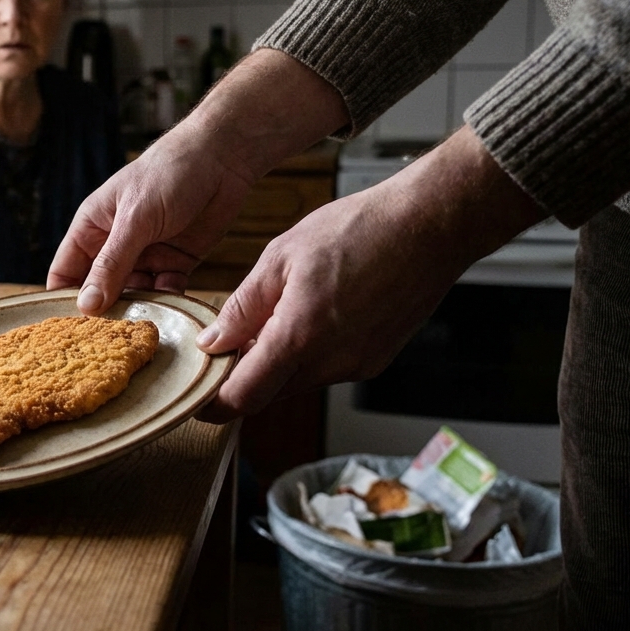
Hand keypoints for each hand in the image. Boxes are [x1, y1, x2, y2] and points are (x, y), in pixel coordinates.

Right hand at [48, 49, 347, 312]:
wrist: (224, 157)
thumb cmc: (169, 173)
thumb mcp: (136, 219)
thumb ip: (112, 263)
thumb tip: (86, 306)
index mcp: (92, 227)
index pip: (66, 272)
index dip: (62, 301)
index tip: (64, 335)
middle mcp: (115, 244)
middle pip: (99, 290)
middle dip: (102, 315)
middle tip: (104, 349)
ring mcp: (146, 255)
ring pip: (133, 295)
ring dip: (137, 312)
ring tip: (139, 337)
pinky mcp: (176, 262)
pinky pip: (165, 292)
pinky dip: (167, 304)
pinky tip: (171, 317)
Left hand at [194, 126, 546, 422]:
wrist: (431, 226)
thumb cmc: (360, 230)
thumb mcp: (282, 256)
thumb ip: (243, 307)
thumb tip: (213, 341)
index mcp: (300, 336)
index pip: (245, 397)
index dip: (215, 404)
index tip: (198, 397)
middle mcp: (332, 362)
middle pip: (270, 394)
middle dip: (244, 378)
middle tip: (230, 345)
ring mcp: (358, 366)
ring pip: (299, 383)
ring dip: (278, 364)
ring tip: (276, 316)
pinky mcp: (376, 362)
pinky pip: (328, 371)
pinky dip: (309, 355)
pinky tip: (313, 315)